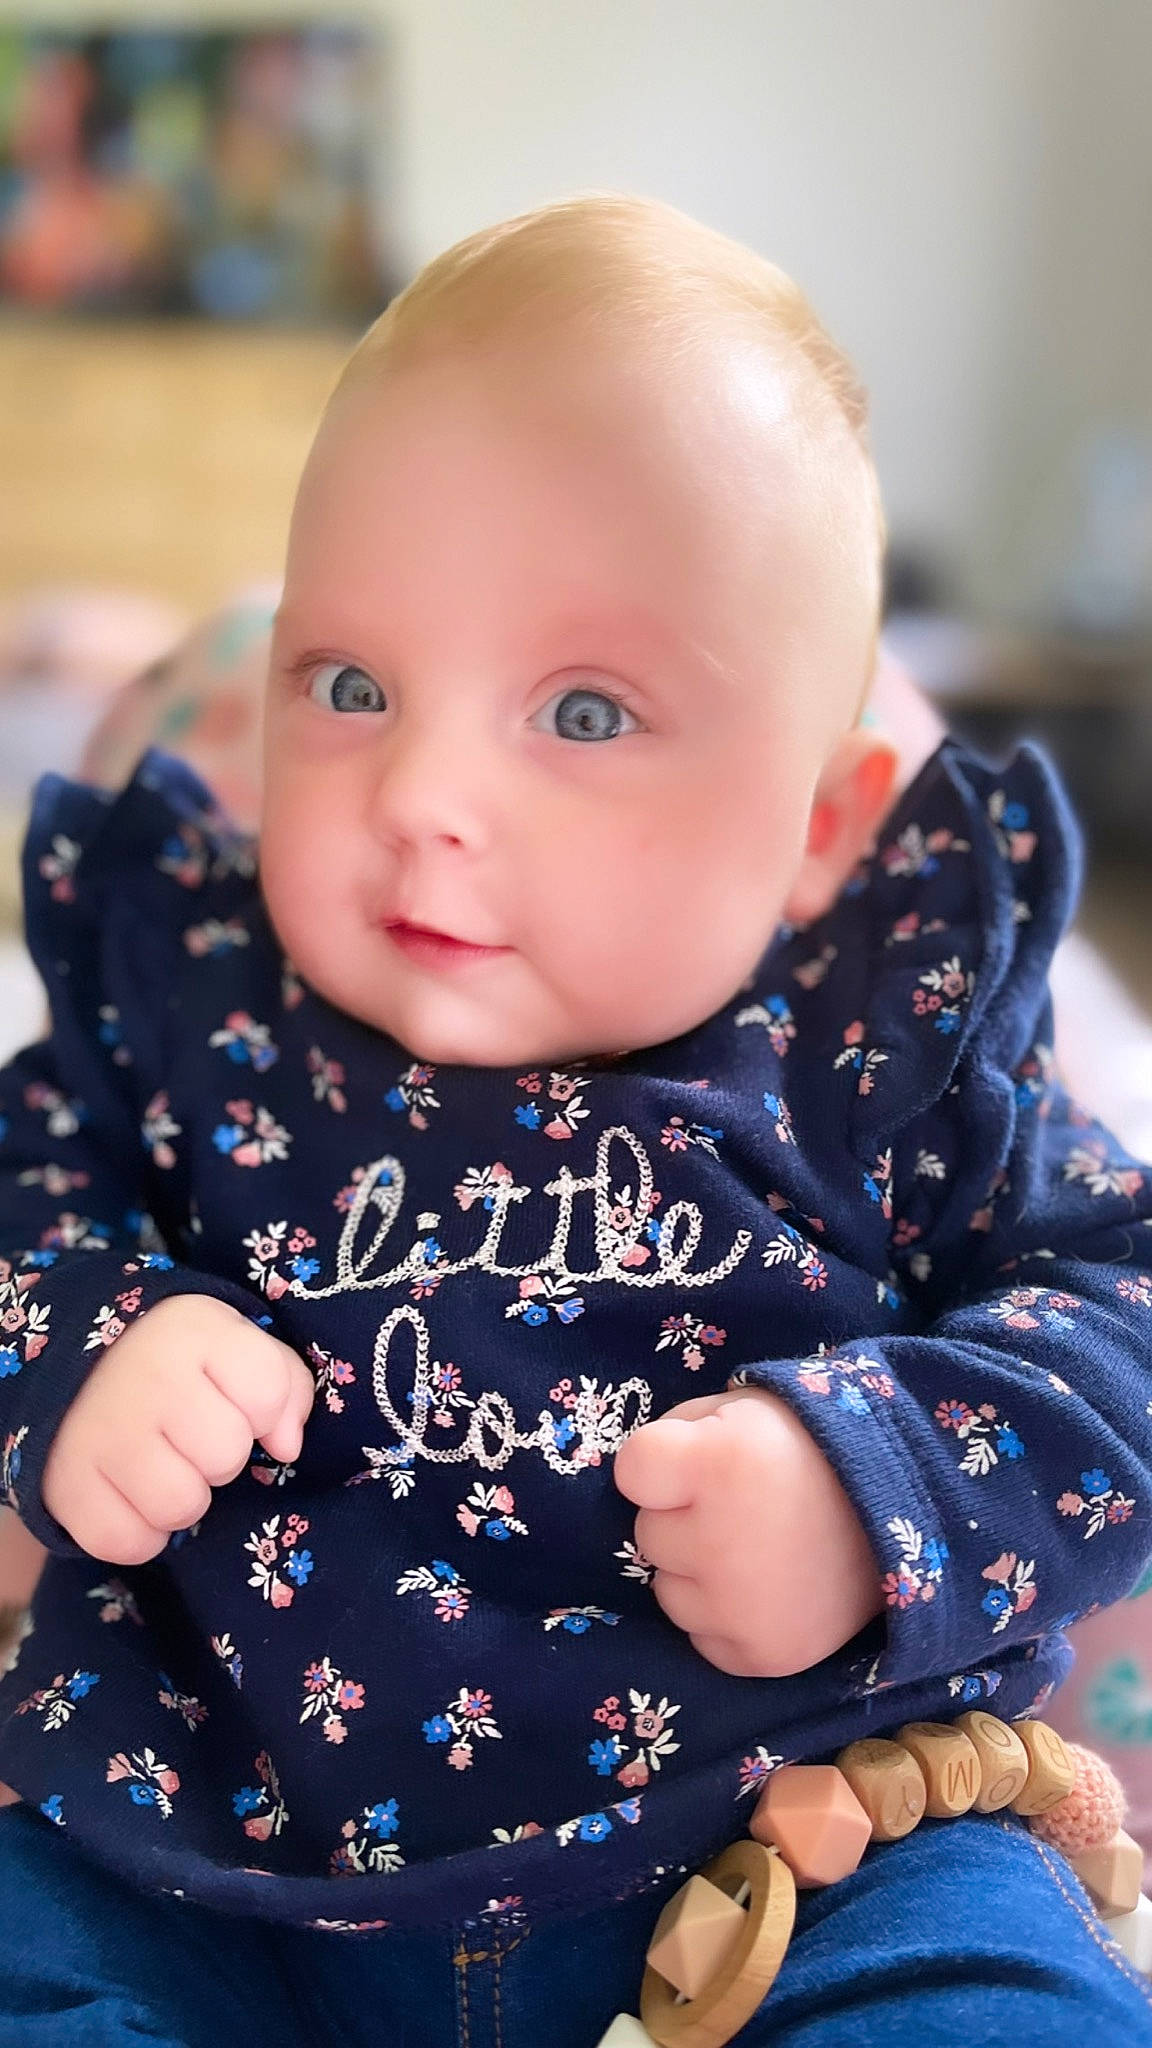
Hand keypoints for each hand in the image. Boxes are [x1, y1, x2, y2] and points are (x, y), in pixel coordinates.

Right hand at [43, 1296, 313, 1564]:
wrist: (77, 1373)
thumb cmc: (176, 1364)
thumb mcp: (235, 1348)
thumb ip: (284, 1387)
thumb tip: (287, 1448)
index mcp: (193, 1332)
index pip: (267, 1392)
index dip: (263, 1410)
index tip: (235, 1400)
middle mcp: (145, 1378)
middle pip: (226, 1455)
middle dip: (220, 1455)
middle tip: (190, 1436)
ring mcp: (102, 1433)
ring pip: (181, 1506)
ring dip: (183, 1499)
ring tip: (164, 1467)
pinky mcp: (66, 1485)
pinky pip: (129, 1543)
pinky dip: (139, 1533)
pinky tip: (133, 1496)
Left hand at [614, 1387, 880, 1677]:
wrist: (903, 1511)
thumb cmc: (810, 1450)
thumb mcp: (745, 1409)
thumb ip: (683, 1432)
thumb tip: (636, 1479)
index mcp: (718, 1464)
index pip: (633, 1469)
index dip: (661, 1463)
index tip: (695, 1462)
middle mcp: (720, 1541)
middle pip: (650, 1534)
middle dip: (682, 1518)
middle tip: (741, 1507)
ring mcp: (739, 1607)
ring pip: (669, 1592)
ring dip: (697, 1573)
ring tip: (757, 1550)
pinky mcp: (760, 1655)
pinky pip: (703, 1639)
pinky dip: (724, 1620)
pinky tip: (765, 1590)